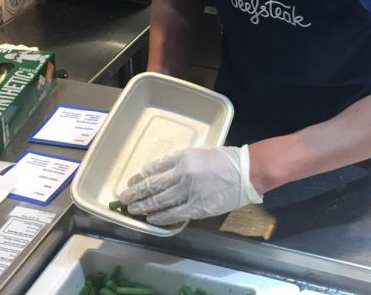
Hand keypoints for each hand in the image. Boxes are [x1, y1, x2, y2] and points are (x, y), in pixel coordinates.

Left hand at [118, 145, 262, 225]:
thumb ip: (181, 161)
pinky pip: (173, 215)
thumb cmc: (225, 159)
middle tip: (124, 198)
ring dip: (143, 206)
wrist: (246, 173)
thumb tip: (162, 172)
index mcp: (183, 158)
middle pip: (152, 185)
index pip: (154, 168)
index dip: (141, 177)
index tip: (133, 181)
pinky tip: (151, 219)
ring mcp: (188, 193)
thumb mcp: (200, 152)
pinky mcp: (196, 208)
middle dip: (135, 193)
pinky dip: (160, 217)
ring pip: (159, 201)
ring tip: (132, 209)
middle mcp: (182, 174)